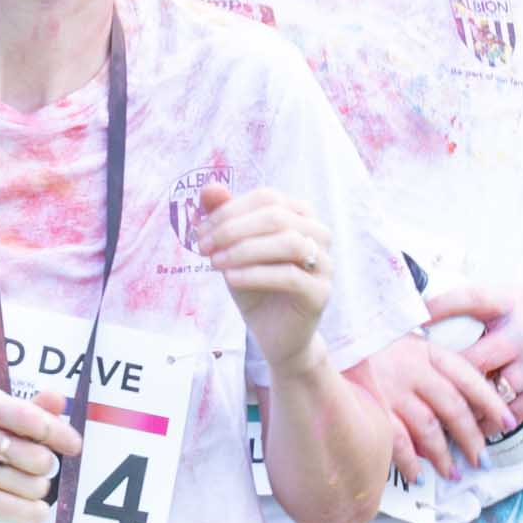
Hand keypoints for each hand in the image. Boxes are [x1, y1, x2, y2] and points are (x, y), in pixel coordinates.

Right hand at [0, 382, 84, 522]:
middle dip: (44, 469)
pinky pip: (26, 509)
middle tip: (25, 471)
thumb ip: (28, 410)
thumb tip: (58, 400)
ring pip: (36, 486)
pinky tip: (19, 507)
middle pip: (41, 457)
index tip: (73, 445)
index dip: (60, 434)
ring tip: (11, 488)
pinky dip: (32, 512)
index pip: (34, 418)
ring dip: (34, 493)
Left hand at [190, 171, 339, 373]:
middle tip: (202, 246)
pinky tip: (230, 279)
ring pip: (287, 242)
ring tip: (214, 263)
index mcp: (301, 215)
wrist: (273, 334)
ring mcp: (324, 263)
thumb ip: (224, 218)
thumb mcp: (233, 250)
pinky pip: (290, 276)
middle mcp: (318, 234)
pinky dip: (255, 274)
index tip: (198, 231)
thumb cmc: (254, 286)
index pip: (266, 197)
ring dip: (243, 250)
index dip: (229, 210)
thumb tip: (209, 188)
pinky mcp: (321, 293)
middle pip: (276, 216)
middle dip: (232, 228)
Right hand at [341, 330, 514, 479]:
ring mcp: (391, 389)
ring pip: (428, 428)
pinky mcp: (370, 406)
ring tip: (453, 474)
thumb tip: (462, 394)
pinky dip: (409, 462)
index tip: (508, 423)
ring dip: (444, 456)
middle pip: (453, 408)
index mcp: (427, 350)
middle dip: (471, 437)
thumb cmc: (370, 341)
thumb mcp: (406, 339)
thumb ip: (432, 362)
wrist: (330, 334)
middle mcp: (413, 369)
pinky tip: (418, 476)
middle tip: (483, 459)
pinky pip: (396, 441)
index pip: (468, 377)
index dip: (492, 402)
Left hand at [416, 279, 522, 423]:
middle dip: (445, 377)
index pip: (471, 299)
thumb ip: (479, 308)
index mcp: (511, 302)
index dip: (440, 307)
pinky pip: (510, 413)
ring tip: (439, 418)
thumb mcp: (516, 299)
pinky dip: (489, 422)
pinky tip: (473, 428)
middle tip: (418, 390)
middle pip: (473, 359)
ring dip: (464, 406)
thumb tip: (424, 317)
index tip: (413, 319)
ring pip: (489, 392)